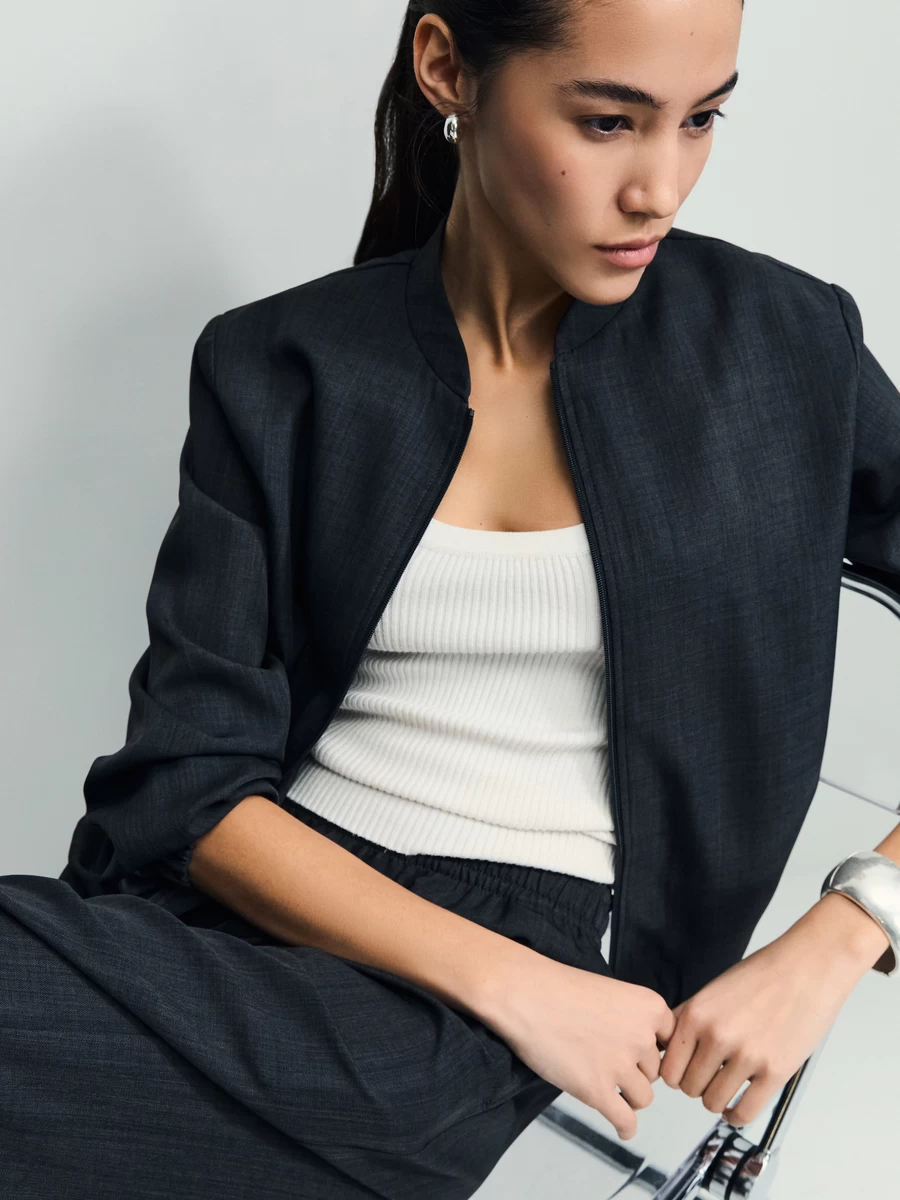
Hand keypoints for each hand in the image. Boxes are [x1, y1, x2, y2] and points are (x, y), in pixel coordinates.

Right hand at [481, 947, 675, 1140]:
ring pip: (643, 1098)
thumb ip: (632, 1018)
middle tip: (608, 1062)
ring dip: (628, 1096)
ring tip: (607, 1087)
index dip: (653, 1051)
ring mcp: (620, 1065)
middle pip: (655, 1072)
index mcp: (649, 1007)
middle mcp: (641, 1037)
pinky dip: (625, 1128)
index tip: (641, 1057)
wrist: (524, 993)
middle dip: (636, 1072)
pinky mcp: (597, 1090)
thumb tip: (641, 1047)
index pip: (673, 1042)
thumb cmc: (556, 988)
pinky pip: (625, 1120)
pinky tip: (622, 1128)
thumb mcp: (610, 992)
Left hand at [656, 905, 875, 1125]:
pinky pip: (744, 1112)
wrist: (806, 968)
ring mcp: (747, 1056)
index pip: (668, 1069)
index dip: (676, 1074)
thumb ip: (687, 1017)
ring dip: (716, 1099)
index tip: (686, 1072)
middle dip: (697, 1085)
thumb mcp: (712, 990)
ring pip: (712, 1102)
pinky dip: (735, 1115)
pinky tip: (736, 1107)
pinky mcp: (775, 1072)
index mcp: (696, 1014)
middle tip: (710, 1077)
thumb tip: (665, 1047)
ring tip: (725, 1086)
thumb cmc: (761, 975)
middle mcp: (717, 1036)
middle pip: (688, 1088)